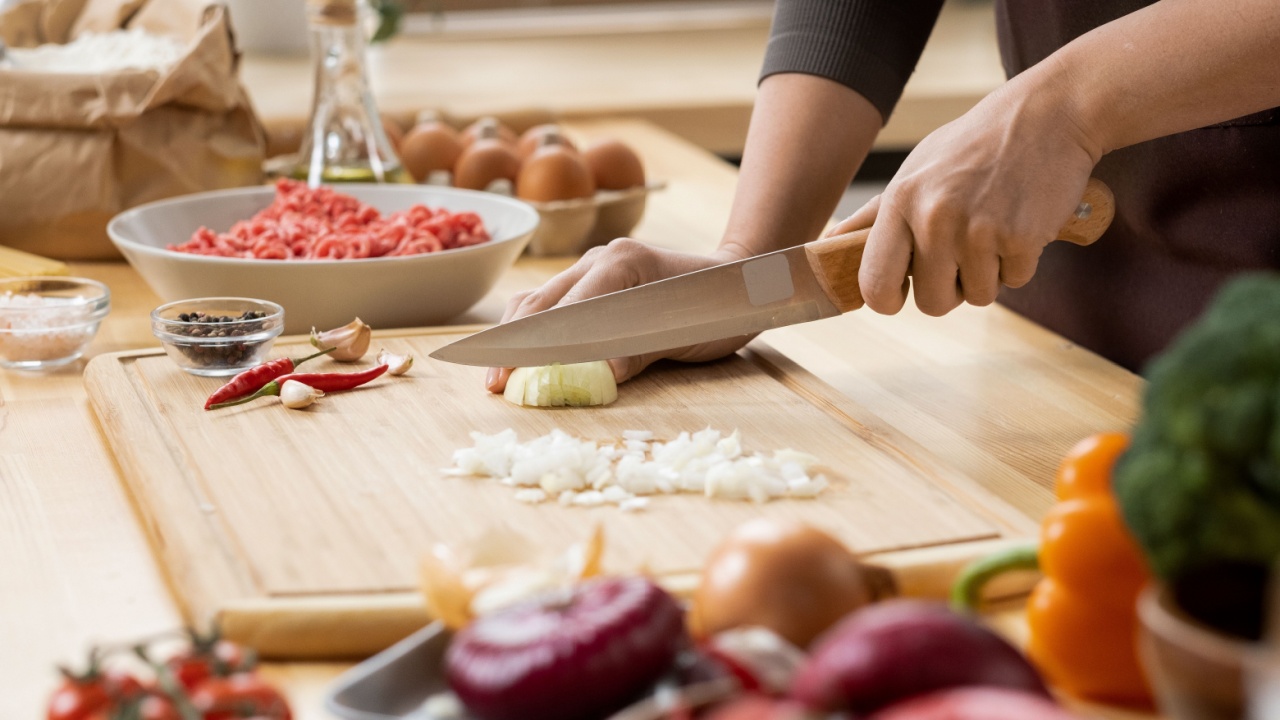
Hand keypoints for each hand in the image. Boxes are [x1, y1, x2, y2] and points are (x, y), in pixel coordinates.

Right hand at [486, 238, 752, 392]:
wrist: (741, 279)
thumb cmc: (718, 306)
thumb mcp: (682, 334)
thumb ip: (635, 353)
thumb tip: (594, 377)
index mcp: (620, 264)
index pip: (565, 310)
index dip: (536, 346)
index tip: (512, 376)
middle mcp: (599, 258)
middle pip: (540, 303)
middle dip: (513, 345)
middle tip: (495, 384)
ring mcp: (594, 265)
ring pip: (539, 300)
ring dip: (516, 338)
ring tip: (498, 374)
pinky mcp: (594, 278)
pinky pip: (554, 302)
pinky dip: (533, 329)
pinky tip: (520, 354)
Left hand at [830, 74, 1100, 315]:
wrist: (1049, 113)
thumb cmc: (975, 144)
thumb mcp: (915, 169)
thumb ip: (874, 215)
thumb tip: (827, 245)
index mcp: (901, 202)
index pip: (874, 285)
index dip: (888, 300)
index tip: (903, 292)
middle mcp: (934, 219)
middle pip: (931, 304)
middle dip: (950, 289)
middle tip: (963, 253)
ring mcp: (979, 230)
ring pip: (978, 297)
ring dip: (989, 273)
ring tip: (994, 227)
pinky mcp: (1022, 238)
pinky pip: (1015, 281)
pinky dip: (1020, 261)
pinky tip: (1020, 221)